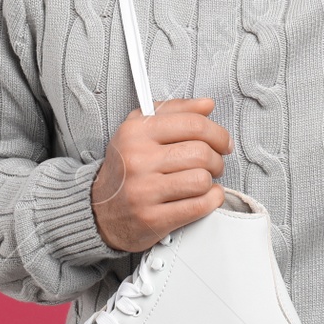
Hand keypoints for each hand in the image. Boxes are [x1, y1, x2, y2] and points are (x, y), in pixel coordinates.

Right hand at [90, 97, 232, 251]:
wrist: (100, 210)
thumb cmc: (126, 167)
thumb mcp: (140, 129)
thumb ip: (175, 112)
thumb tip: (206, 104)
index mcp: (136, 132)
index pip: (193, 124)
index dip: (218, 133)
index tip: (223, 142)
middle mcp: (138, 159)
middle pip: (201, 153)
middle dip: (217, 159)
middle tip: (213, 163)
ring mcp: (144, 191)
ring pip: (202, 179)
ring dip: (211, 181)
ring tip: (202, 180)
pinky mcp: (153, 219)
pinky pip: (199, 206)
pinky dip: (211, 200)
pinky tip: (203, 196)